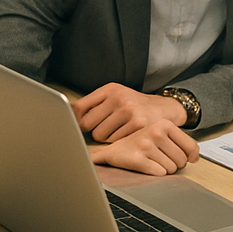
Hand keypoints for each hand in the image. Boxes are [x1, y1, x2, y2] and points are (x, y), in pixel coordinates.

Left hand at [73, 82, 187, 142]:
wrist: (164, 109)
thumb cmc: (135, 105)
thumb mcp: (117, 96)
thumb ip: (95, 104)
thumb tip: (67, 119)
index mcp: (111, 89)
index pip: (80, 107)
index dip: (75, 120)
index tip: (77, 126)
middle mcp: (119, 96)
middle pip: (87, 124)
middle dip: (93, 130)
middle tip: (105, 127)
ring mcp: (129, 110)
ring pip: (99, 135)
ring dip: (105, 138)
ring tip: (118, 130)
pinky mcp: (137, 124)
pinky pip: (114, 141)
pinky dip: (118, 142)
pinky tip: (127, 135)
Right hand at [88, 120, 198, 175]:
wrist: (116, 149)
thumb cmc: (141, 142)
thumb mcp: (162, 134)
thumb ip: (181, 142)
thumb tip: (196, 157)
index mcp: (165, 124)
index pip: (191, 146)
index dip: (190, 156)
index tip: (187, 159)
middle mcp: (156, 132)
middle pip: (181, 160)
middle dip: (175, 164)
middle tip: (162, 159)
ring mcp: (146, 145)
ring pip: (171, 168)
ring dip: (165, 170)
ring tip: (154, 162)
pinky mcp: (137, 159)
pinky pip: (159, 173)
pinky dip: (155, 174)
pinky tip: (148, 167)